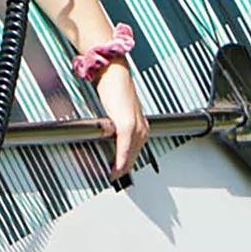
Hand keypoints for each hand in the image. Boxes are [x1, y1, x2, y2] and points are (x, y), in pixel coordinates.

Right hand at [94, 62, 148, 180]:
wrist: (113, 72)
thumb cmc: (114, 88)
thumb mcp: (118, 111)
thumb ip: (117, 124)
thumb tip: (109, 134)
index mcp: (141, 125)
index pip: (136, 151)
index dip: (128, 164)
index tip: (120, 174)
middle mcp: (141, 127)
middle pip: (134, 156)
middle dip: (125, 169)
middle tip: (115, 179)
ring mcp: (135, 126)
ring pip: (130, 154)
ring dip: (122, 167)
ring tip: (113, 176)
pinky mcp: (126, 124)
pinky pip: (124, 147)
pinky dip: (120, 158)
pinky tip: (116, 168)